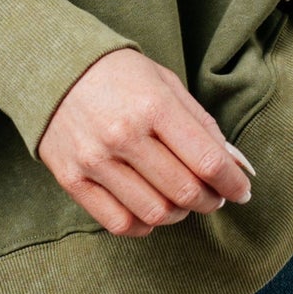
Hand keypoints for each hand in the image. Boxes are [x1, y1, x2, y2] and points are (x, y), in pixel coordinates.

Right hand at [38, 49, 252, 236]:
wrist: (52, 68)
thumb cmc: (119, 76)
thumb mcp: (166, 84)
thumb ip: (203, 126)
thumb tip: (238, 167)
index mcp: (152, 105)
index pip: (208, 161)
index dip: (233, 184)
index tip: (241, 191)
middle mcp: (122, 134)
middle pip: (185, 191)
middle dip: (210, 200)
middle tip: (213, 195)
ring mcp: (94, 160)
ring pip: (155, 213)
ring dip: (179, 214)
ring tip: (181, 201)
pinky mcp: (72, 179)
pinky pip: (119, 223)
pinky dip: (145, 225)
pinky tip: (151, 209)